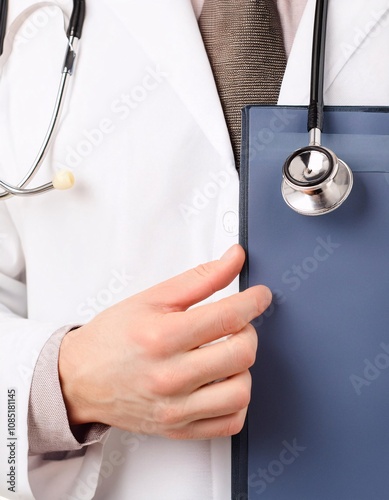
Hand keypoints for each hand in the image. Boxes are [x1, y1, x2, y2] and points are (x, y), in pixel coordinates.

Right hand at [58, 245, 271, 439]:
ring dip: (243, 367)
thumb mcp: (152, 298)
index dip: (254, 301)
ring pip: (241, 391)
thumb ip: (200, 278)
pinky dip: (236, 400)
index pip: (228, 317)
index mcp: (162, 337)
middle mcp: (170, 377)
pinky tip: (222, 383)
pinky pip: (230, 422)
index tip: (259, 296)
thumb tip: (235, 259)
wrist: (80, 378)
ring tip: (226, 355)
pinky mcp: (178, 428)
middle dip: (248, 331)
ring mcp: (175, 408)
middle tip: (236, 324)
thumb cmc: (113, 337)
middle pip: (241, 353)